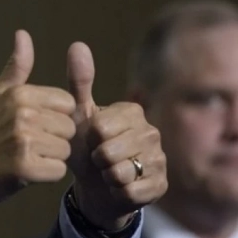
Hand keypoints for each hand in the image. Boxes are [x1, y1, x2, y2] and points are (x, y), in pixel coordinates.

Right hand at [0, 30, 76, 233]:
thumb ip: (16, 67)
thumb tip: (23, 33)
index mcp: (20, 94)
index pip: (67, 104)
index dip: (53, 119)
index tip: (31, 127)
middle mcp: (22, 113)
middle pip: (68, 128)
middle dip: (53, 141)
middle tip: (24, 146)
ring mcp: (24, 140)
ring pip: (65, 151)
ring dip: (49, 159)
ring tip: (22, 158)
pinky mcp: (26, 167)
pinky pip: (58, 172)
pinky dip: (44, 176)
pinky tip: (23, 174)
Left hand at [65, 42, 167, 229]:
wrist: (94, 186)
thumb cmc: (84, 146)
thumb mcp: (77, 116)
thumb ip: (78, 83)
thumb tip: (77, 45)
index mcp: (133, 111)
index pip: (102, 127)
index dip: (90, 138)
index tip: (92, 138)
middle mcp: (152, 132)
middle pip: (110, 152)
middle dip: (97, 159)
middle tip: (99, 158)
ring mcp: (160, 160)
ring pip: (121, 173)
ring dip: (107, 176)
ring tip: (108, 171)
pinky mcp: (161, 186)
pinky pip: (131, 192)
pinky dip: (117, 192)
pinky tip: (118, 187)